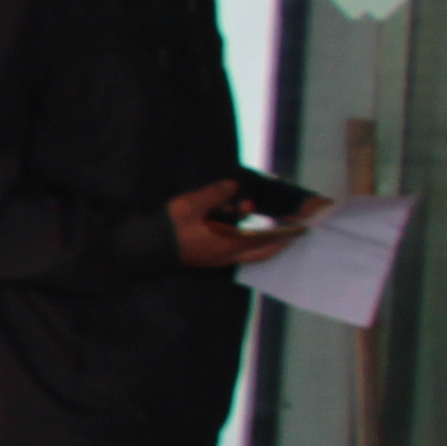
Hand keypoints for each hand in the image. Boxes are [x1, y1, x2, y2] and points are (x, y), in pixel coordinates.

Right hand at [168, 177, 304, 267]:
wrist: (145, 247)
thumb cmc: (171, 227)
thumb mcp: (192, 204)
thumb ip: (216, 194)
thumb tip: (233, 186)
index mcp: (230, 242)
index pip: (266, 237)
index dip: (284, 231)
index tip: (300, 226)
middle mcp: (228, 255)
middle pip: (262, 253)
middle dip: (278, 242)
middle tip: (289, 231)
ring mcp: (217, 259)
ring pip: (248, 252)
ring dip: (258, 238)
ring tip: (254, 217)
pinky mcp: (207, 259)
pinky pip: (235, 252)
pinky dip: (244, 242)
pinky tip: (237, 229)